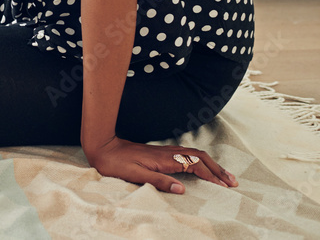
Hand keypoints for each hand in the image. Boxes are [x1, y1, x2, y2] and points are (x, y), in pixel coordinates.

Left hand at [85, 136, 238, 193]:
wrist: (102, 146)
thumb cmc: (116, 163)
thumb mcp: (135, 175)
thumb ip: (158, 181)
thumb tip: (182, 190)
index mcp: (164, 159)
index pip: (195, 165)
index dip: (211, 176)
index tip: (225, 187)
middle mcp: (167, 153)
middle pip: (200, 158)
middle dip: (218, 170)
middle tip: (233, 182)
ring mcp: (165, 151)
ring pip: (194, 155)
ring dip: (211, 165)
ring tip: (225, 176)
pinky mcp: (161, 153)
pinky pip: (187, 155)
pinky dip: (200, 162)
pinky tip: (203, 167)